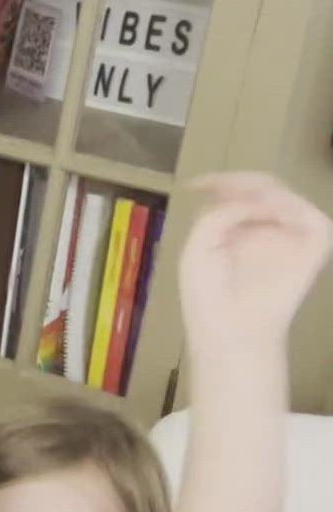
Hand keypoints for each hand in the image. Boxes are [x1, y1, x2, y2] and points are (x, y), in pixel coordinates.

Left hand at [178, 173, 331, 354]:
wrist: (230, 329)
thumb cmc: (208, 297)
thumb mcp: (198, 249)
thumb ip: (218, 216)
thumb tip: (251, 200)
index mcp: (239, 232)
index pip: (239, 196)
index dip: (223, 182)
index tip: (196, 183)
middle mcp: (266, 232)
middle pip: (265, 190)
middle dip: (244, 182)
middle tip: (223, 187)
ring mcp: (291, 239)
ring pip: (289, 198)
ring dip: (266, 193)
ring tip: (245, 202)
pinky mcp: (315, 250)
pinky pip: (315, 220)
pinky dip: (294, 210)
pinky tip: (270, 212)